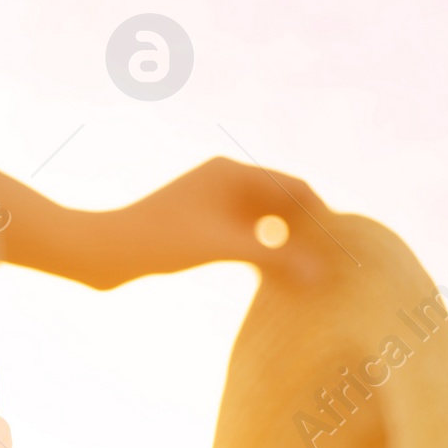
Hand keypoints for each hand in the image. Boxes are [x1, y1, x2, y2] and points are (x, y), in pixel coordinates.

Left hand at [125, 157, 331, 287]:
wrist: (105, 251)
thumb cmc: (161, 242)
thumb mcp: (225, 248)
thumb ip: (276, 258)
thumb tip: (322, 274)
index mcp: (232, 172)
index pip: (294, 187)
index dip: (321, 214)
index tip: (342, 245)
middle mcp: (224, 179)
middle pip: (281, 201)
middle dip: (306, 229)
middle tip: (331, 263)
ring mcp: (212, 199)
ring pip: (264, 218)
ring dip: (286, 241)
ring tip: (309, 272)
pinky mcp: (201, 221)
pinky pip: (245, 230)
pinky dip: (263, 248)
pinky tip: (275, 275)